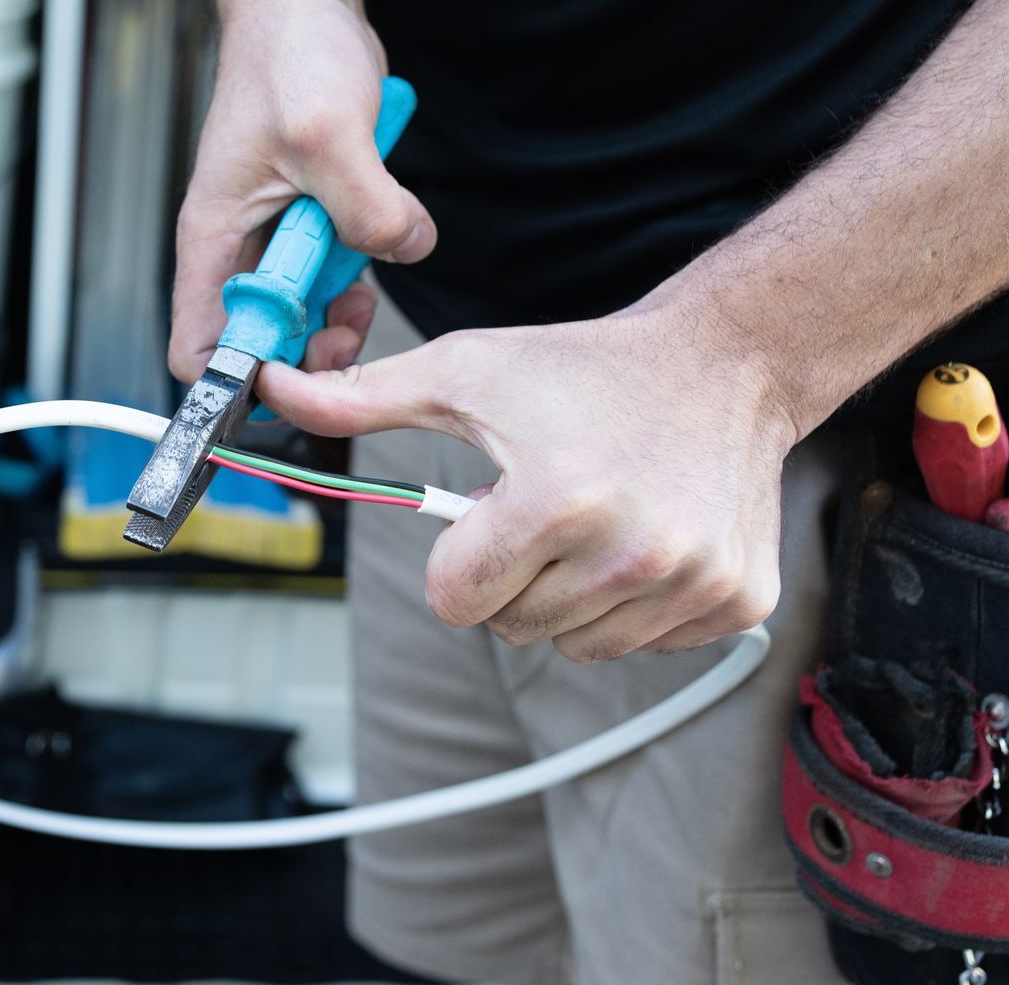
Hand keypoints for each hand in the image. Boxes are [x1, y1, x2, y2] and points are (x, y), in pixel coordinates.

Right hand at [169, 0, 436, 382]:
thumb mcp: (328, 134)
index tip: (299, 362)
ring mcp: (278, 230)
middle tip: (355, 308)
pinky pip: (341, 262)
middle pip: (264, 339)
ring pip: (309, 306)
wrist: (305, 3)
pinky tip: (385, 217)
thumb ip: (366, 205)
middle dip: (316, 338)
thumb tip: (402, 247)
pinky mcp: (316, 211)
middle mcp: (239, 244)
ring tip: (375, 249)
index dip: (246, 373)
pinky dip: (370, 252)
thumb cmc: (287, 53)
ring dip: (350, 293)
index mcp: (212, 238)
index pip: (200, 349)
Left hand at [255, 300, 802, 660]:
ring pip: (574, 644)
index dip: (456, 559)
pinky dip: (633, 604)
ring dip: (569, 594)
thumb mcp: (467, 372)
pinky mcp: (738, 605)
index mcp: (556, 502)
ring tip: (599, 516)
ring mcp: (692, 584)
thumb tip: (269, 389)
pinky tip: (649, 533)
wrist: (722, 364)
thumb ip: (362, 400)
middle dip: (511, 574)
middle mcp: (632, 552)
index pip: (454, 600)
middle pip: (511, 627)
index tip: (487, 512)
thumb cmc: (581, 369)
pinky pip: (642, 644)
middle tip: (549, 503)